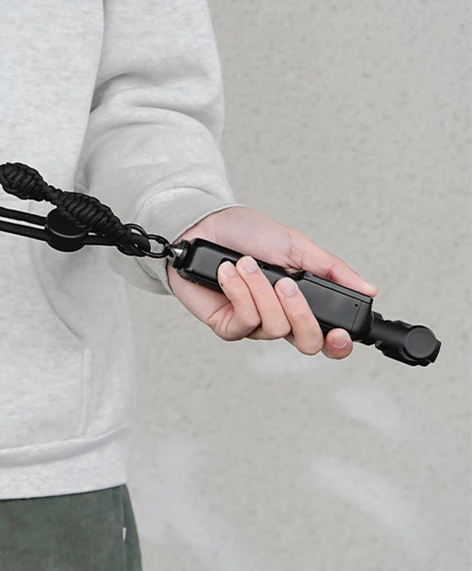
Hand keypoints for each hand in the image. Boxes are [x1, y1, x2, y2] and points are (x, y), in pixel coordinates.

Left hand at [165, 206, 378, 358]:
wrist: (201, 226)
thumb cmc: (244, 232)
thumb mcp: (294, 244)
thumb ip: (331, 269)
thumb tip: (368, 288)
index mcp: (300, 301)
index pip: (327, 336)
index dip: (338, 344)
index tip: (340, 333)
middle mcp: (279, 317)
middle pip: (306, 342)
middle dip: (299, 312)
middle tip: (285, 283)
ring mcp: (252, 324)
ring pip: (274, 328)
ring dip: (260, 291)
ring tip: (246, 264)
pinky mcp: (226, 326)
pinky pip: (244, 323)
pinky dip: (240, 294)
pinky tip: (228, 274)